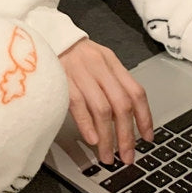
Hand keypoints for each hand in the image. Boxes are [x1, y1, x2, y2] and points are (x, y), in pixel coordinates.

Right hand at [59, 39, 153, 164]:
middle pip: (121, 104)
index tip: (146, 138)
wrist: (44, 36)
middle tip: (127, 156)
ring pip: (102, 109)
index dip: (144, 118)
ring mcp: (80, 73)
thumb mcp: (96, 61)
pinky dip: (87, 124)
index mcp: (111, 62)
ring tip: (107, 155)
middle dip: (126, 135)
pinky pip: (79, 105)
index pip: (136, 92)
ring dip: (107, 137)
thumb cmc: (70, 53)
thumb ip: (110, 83)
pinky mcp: (62, 80)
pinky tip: (91, 139)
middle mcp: (99, 67)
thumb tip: (122, 119)